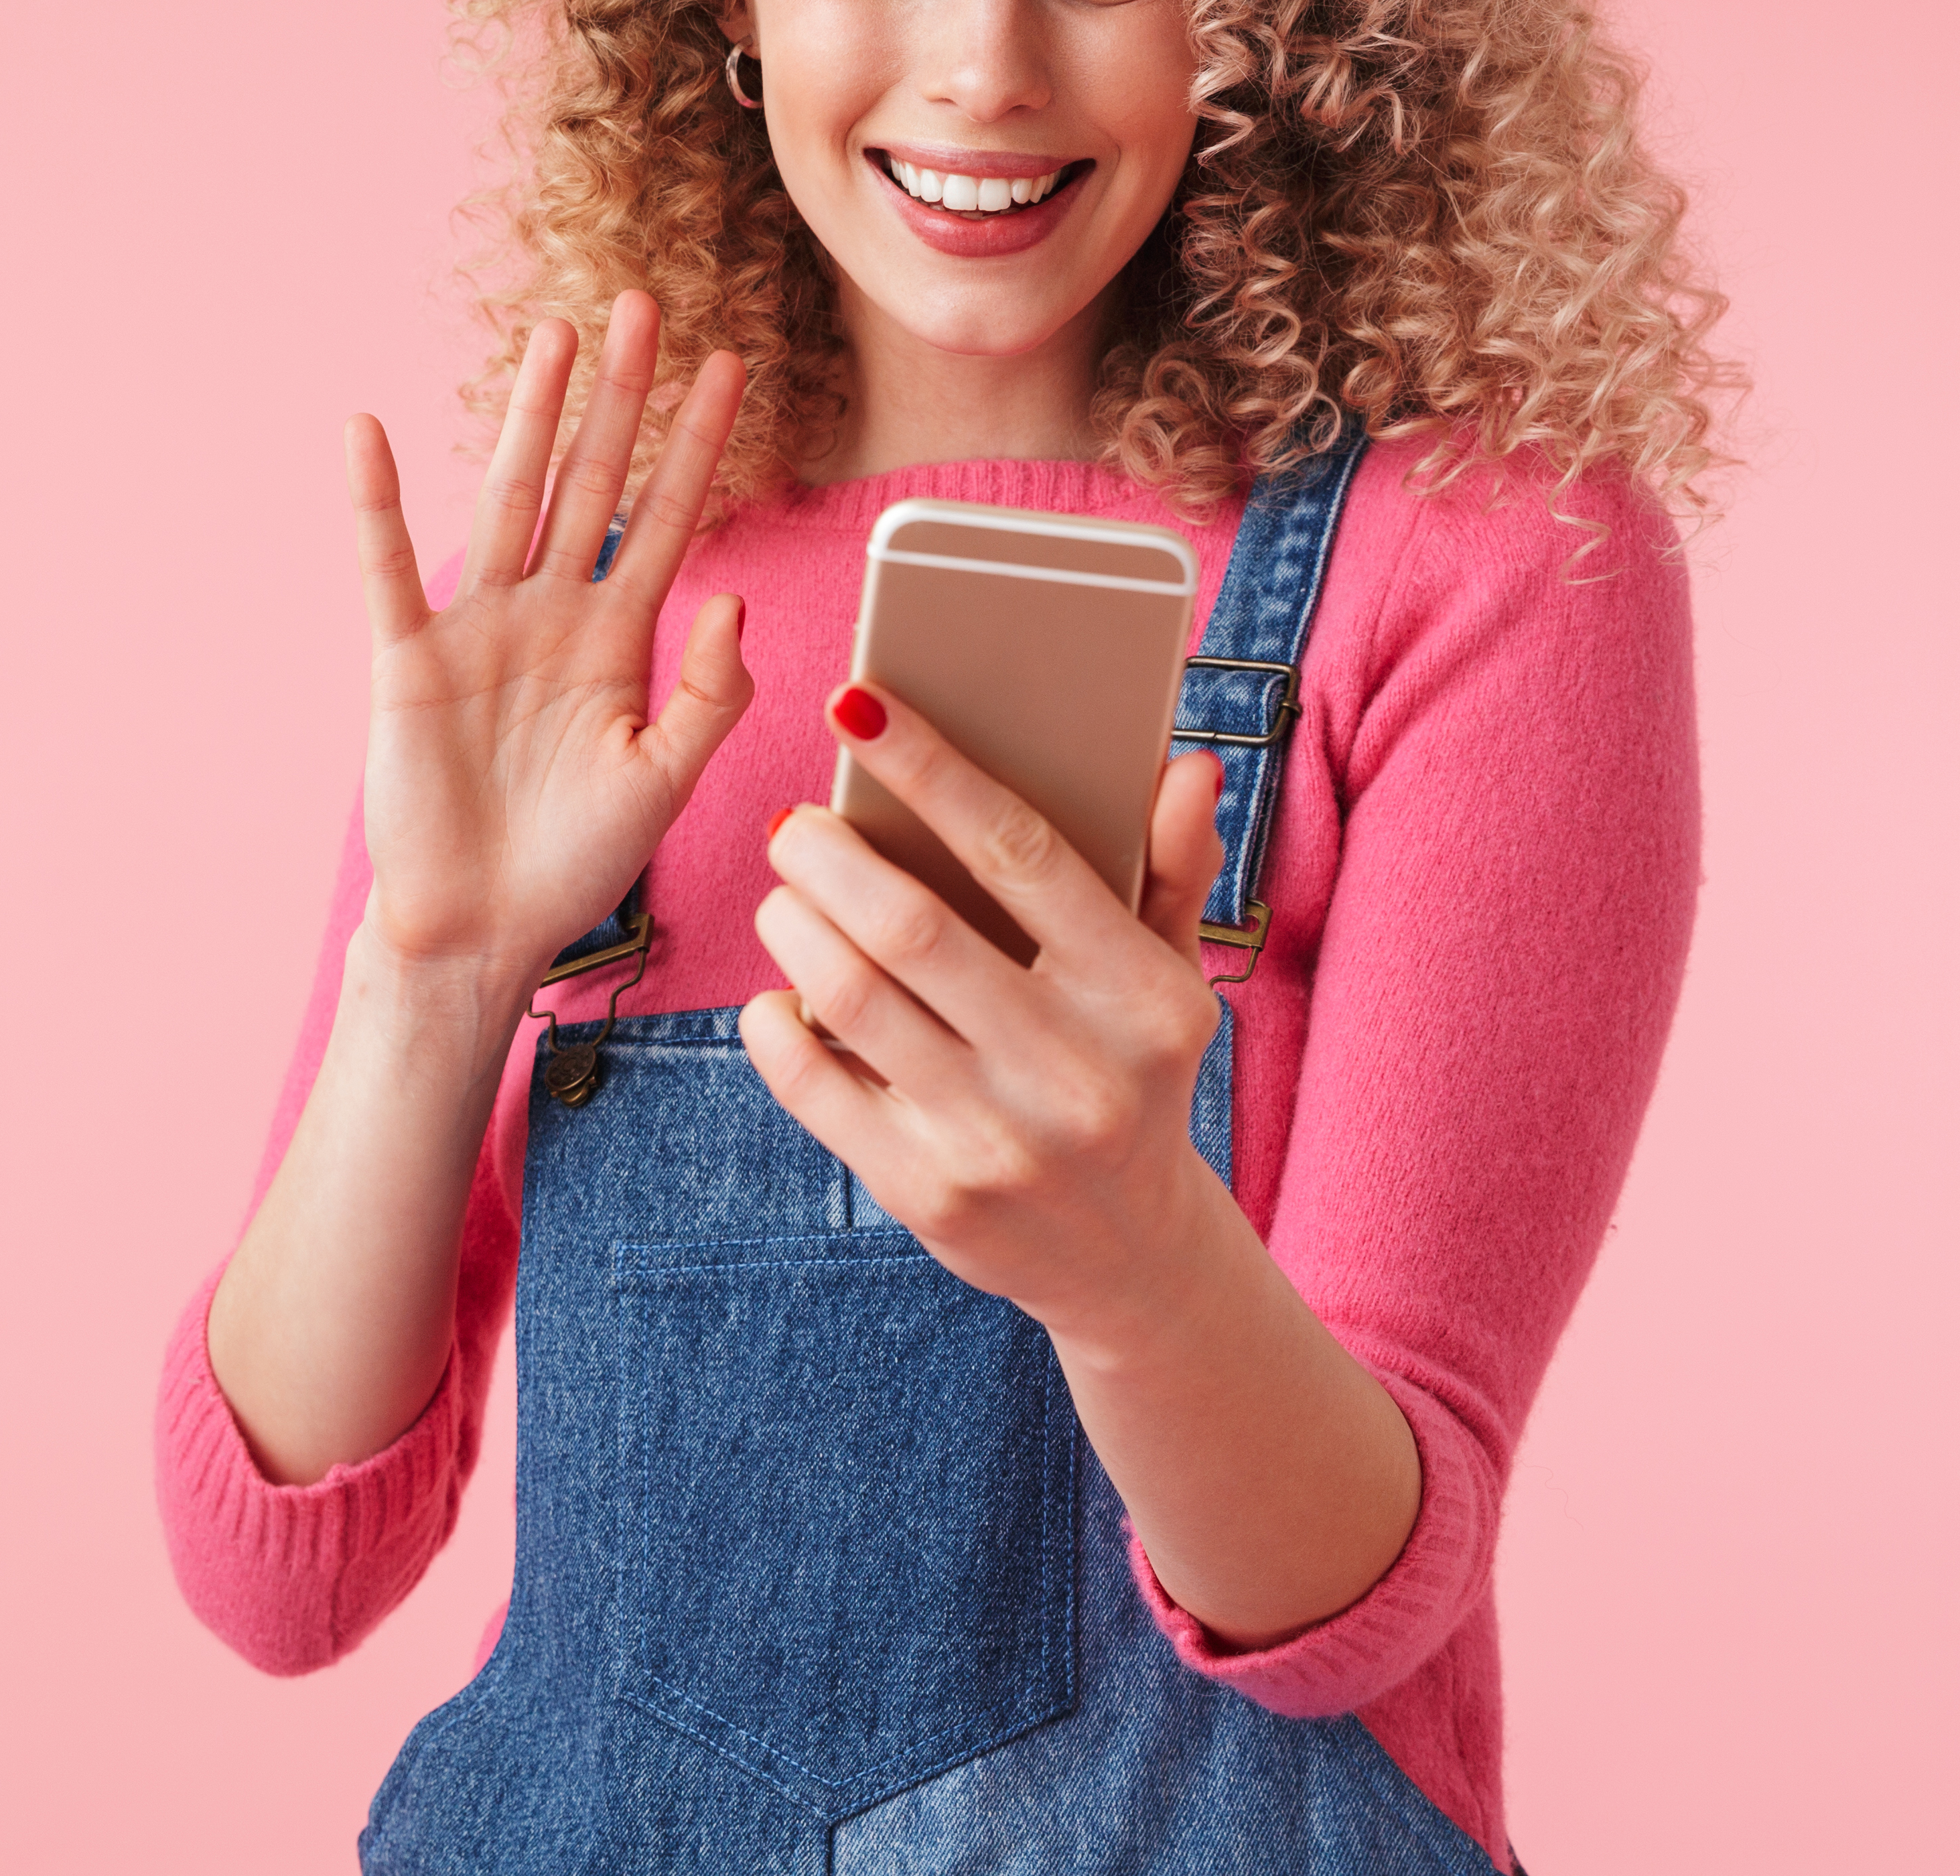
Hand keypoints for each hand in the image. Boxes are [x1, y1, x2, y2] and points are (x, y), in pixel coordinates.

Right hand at [346, 293, 753, 1006]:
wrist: (480, 932)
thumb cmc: (572, 867)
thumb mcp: (662, 783)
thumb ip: (706, 696)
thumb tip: (734, 599)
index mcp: (618, 641)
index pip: (669, 516)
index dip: (699, 443)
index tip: (732, 366)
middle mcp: (550, 614)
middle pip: (592, 480)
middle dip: (619, 395)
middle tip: (642, 304)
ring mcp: (479, 628)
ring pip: (510, 497)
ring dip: (529, 416)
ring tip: (551, 334)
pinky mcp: (407, 659)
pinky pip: (388, 566)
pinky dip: (376, 501)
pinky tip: (370, 432)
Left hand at [742, 683, 1233, 1341]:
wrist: (1128, 1256)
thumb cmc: (1135, 1077)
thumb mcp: (1171, 979)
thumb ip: (1172, 869)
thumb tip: (1184, 766)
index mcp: (1142, 998)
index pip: (1020, 851)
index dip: (929, 768)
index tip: (855, 704)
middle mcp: (1075, 1073)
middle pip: (912, 926)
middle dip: (828, 854)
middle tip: (794, 823)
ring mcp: (998, 1142)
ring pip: (851, 996)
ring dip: (794, 926)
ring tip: (784, 895)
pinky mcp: (928, 1197)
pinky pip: (815, 1086)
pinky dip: (775, 1025)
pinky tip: (775, 993)